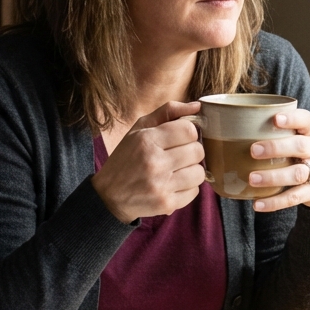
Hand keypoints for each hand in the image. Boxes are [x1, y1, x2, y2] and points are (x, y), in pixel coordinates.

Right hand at [92, 101, 205, 222]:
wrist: (109, 196)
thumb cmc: (126, 159)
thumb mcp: (138, 130)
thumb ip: (167, 112)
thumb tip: (197, 106)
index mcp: (147, 140)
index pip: (189, 130)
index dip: (188, 132)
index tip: (180, 138)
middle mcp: (155, 162)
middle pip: (197, 151)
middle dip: (191, 151)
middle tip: (178, 155)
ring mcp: (161, 185)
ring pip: (199, 173)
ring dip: (191, 170)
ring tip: (177, 170)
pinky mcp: (166, 204)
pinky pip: (195, 191)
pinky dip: (187, 187)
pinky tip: (173, 184)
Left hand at [247, 109, 309, 212]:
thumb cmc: (306, 155)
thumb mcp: (302, 139)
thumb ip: (279, 134)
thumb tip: (231, 128)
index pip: (306, 120)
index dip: (292, 118)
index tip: (275, 119)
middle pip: (300, 147)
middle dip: (276, 148)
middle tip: (253, 150)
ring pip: (297, 174)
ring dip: (273, 176)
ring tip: (252, 178)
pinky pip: (294, 197)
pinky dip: (275, 202)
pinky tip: (257, 204)